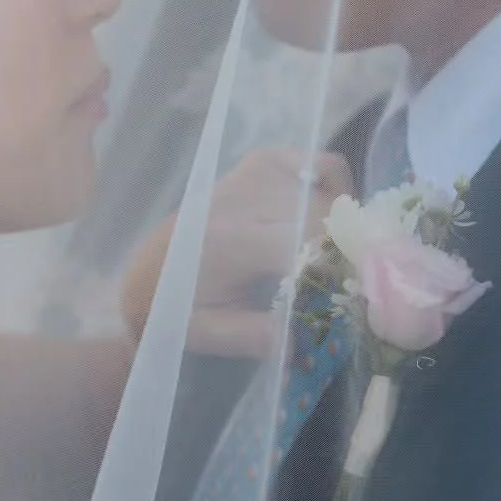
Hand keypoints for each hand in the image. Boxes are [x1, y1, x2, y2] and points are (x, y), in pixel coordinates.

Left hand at [121, 147, 353, 358]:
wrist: (145, 278)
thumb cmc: (179, 310)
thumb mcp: (209, 334)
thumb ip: (255, 336)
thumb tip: (304, 338)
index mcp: (229, 241)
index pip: (307, 240)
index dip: (340, 265)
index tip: (354, 294)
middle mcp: (242, 198)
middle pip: (323, 213)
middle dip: (345, 247)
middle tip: (349, 280)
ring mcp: (252, 174)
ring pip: (326, 188)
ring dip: (339, 221)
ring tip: (330, 254)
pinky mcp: (260, 163)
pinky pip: (318, 162)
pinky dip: (333, 184)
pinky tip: (323, 217)